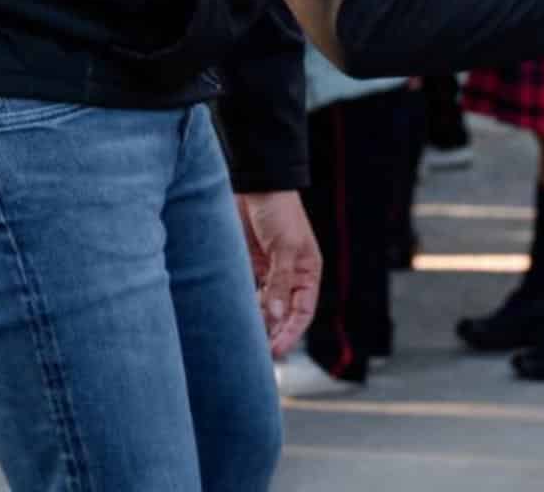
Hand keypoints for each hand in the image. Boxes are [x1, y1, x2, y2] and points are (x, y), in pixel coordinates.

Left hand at [237, 191, 321, 357]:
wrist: (255, 185)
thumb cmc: (279, 211)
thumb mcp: (284, 247)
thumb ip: (279, 282)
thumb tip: (275, 317)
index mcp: (308, 271)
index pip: (303, 311)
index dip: (291, 333)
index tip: (275, 351)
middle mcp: (290, 276)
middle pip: (284, 315)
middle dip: (274, 335)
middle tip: (259, 357)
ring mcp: (268, 272)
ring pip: (265, 308)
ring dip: (257, 325)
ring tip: (246, 344)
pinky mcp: (248, 267)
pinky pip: (248, 294)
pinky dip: (243, 308)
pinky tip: (235, 321)